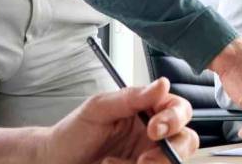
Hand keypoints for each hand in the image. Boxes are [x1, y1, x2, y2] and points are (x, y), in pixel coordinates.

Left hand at [37, 78, 199, 163]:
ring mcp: (148, 157)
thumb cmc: (73, 132)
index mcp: (147, 111)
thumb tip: (161, 84)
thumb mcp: (99, 109)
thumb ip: (131, 97)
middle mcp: (153, 136)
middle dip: (169, 152)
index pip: (178, 110)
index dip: (174, 119)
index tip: (154, 129)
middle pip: (186, 141)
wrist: (55, 160)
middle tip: (144, 160)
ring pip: (171, 162)